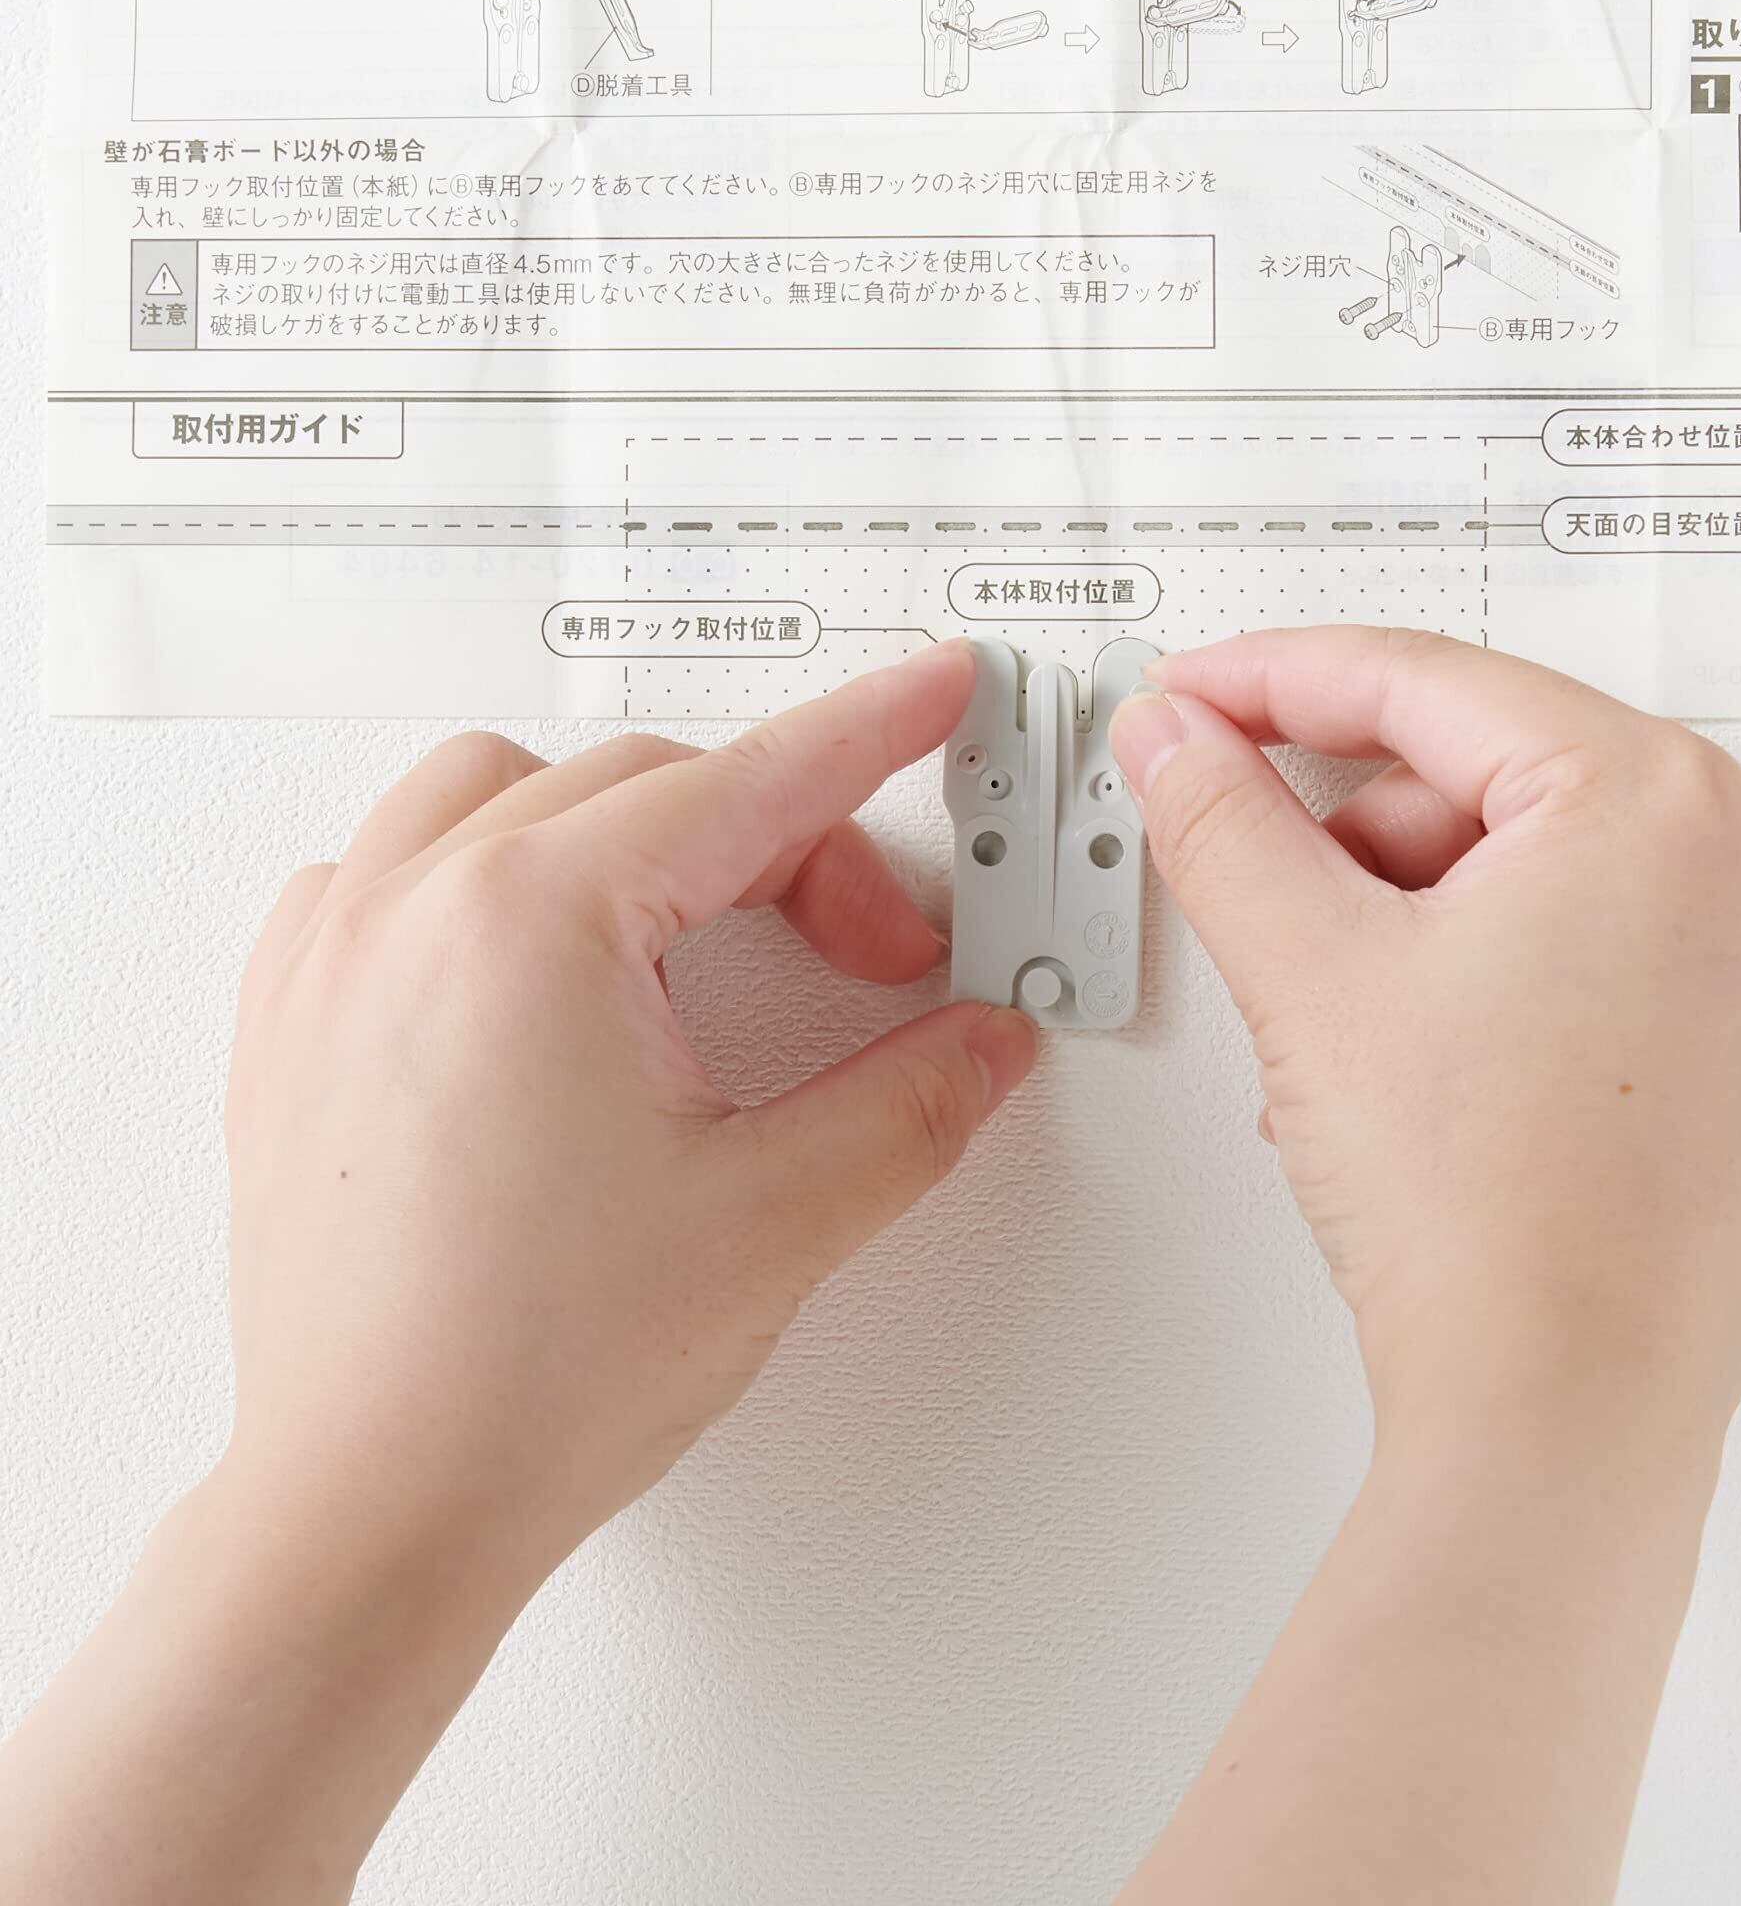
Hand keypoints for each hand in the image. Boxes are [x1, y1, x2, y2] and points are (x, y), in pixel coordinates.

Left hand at [222, 639, 1035, 1591]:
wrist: (371, 1511)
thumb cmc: (519, 1382)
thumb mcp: (778, 1222)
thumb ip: (911, 1102)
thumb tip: (976, 1043)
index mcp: (534, 923)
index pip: (753, 785)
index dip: (872, 736)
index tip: (930, 695)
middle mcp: (417, 911)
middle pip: (650, 789)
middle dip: (787, 845)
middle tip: (872, 947)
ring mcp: (339, 959)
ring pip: (503, 793)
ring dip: (629, 831)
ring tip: (704, 918)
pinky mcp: (298, 1022)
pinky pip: (391, 867)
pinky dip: (487, 870)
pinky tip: (544, 952)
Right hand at [1111, 628, 1740, 1456]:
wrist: (1564, 1419)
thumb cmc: (1491, 1219)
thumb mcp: (1308, 971)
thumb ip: (1221, 817)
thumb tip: (1182, 742)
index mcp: (1657, 803)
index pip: (1423, 683)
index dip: (1272, 681)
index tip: (1196, 698)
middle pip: (1484, 779)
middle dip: (1350, 845)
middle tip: (1271, 919)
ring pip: (1535, 875)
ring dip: (1412, 927)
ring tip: (1352, 1043)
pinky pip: (1597, 958)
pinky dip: (1494, 984)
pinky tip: (1428, 1074)